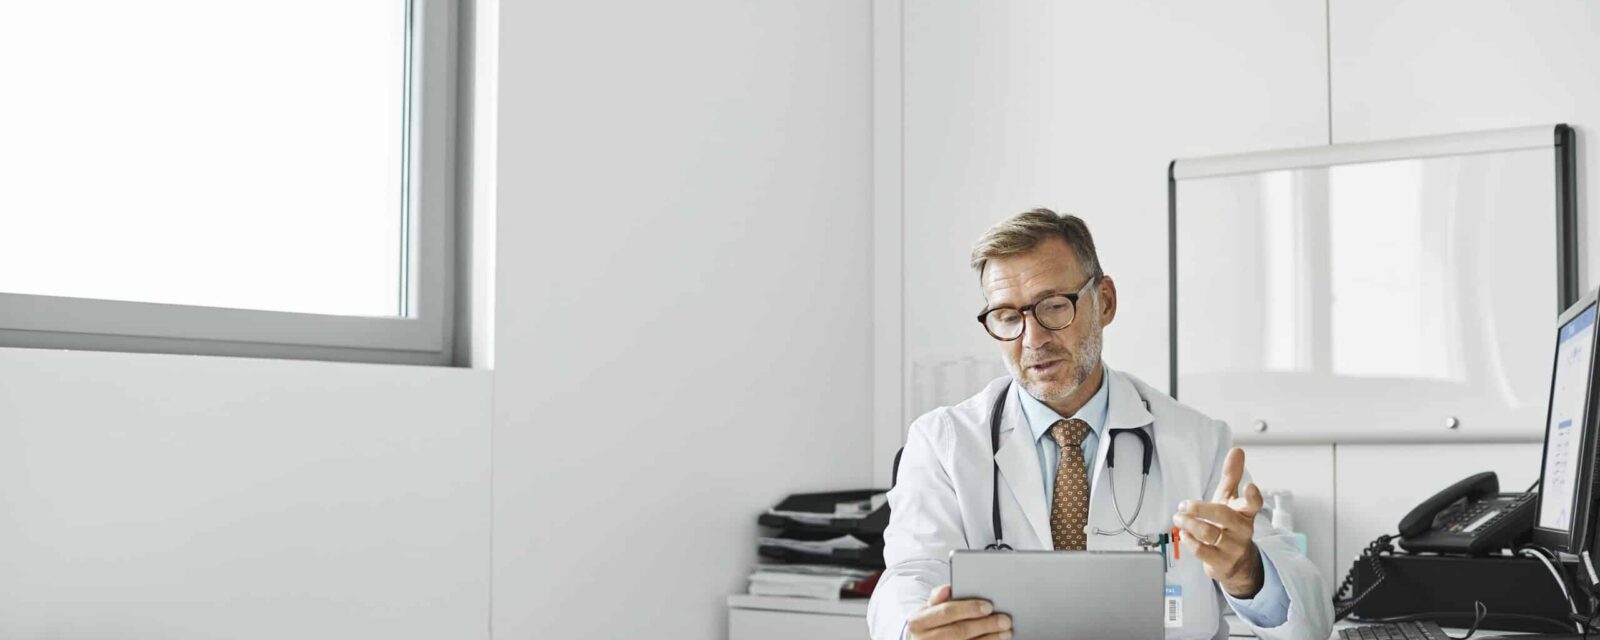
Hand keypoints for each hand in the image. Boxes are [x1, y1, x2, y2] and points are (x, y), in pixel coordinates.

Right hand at [906, 584, 1012, 639]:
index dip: (968, 608)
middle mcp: (923, 639)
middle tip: (1005, 620)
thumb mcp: (927, 610)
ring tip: (1006, 632)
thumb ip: (938, 598)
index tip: (989, 606)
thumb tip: (948, 588)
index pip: (946, 612)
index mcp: (918, 621)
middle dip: (985, 625)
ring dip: (990, 639)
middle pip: (959, 631)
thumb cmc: (928, 624)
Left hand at [1171, 447, 1265, 597]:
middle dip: (1200, 508)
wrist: (1236, 562)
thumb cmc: (1229, 525)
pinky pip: (1202, 550)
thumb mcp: (1230, 500)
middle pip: (1223, 516)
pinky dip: (1189, 540)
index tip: (1250, 486)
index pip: (1254, 504)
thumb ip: (1232, 476)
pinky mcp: (1221, 563)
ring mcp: (1233, 548)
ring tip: (1178, 518)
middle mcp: (1242, 530)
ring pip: (1209, 533)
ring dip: (1189, 523)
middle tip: (1183, 505)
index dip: (1253, 496)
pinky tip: (1183, 534)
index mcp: (1246, 513)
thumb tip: (1237, 450)